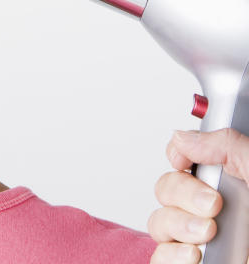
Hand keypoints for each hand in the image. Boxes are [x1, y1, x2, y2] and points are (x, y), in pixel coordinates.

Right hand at [147, 129, 248, 262]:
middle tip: (214, 205)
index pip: (182, 160)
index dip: (178, 158)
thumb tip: (182, 138)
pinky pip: (160, 257)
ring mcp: (203, 240)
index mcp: (231, 183)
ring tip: (208, 234)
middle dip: (181, 193)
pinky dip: (172, 255)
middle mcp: (213, 209)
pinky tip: (196, 254)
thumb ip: (226, 146)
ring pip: (159, 222)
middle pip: (165, 189)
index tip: (187, 163)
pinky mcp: (198, 262)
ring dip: (177, 225)